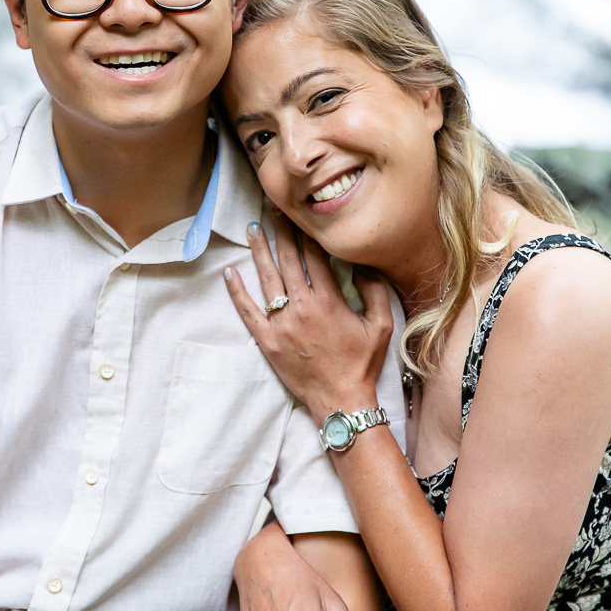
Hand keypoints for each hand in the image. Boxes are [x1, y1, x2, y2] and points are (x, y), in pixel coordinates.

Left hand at [224, 215, 393, 422]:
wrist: (341, 400)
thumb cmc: (362, 363)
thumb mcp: (381, 325)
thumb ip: (374, 290)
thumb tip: (362, 263)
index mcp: (328, 301)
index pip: (314, 257)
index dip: (307, 233)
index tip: (301, 215)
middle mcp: (301, 308)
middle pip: (288, 261)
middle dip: (281, 233)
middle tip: (274, 210)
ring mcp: (281, 324)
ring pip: (267, 280)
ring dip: (259, 252)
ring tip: (252, 228)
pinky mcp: (267, 341)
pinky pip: (248, 312)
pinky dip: (237, 292)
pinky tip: (229, 273)